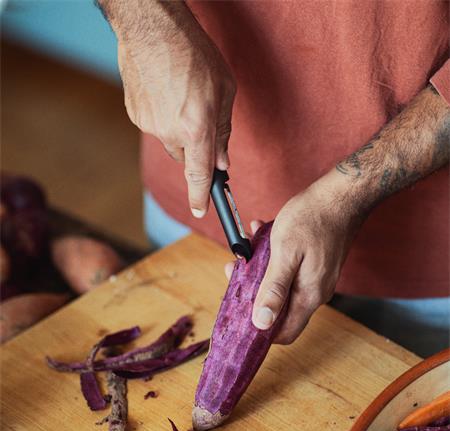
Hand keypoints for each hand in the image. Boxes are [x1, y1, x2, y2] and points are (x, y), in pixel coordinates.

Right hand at [117, 10, 235, 216]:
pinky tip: (165, 94)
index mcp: (197, 127)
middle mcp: (171, 132)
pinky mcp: (135, 115)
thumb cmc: (194, 53)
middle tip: (199, 120)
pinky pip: (155, 127)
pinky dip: (163, 118)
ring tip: (181, 99)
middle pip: (186, 158)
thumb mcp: (224, 90)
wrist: (152, 27)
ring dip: (178, 131)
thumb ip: (223, 131)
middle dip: (195, 148)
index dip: (200, 197)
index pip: (199, 174)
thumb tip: (221, 160)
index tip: (201, 211)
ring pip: (170, 142)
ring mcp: (150, 124)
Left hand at [225, 175, 363, 343]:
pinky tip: (263, 235)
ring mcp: (317, 277)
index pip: (284, 332)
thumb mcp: (285, 253)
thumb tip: (261, 323)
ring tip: (250, 245)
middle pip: (279, 308)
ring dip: (261, 268)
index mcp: (309, 295)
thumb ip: (273, 289)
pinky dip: (273, 257)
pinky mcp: (315, 264)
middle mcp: (315, 291)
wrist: (340, 195)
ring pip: (281, 285)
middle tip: (238, 268)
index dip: (260, 329)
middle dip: (254, 290)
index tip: (239, 310)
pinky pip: (289, 269)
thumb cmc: (312, 219)